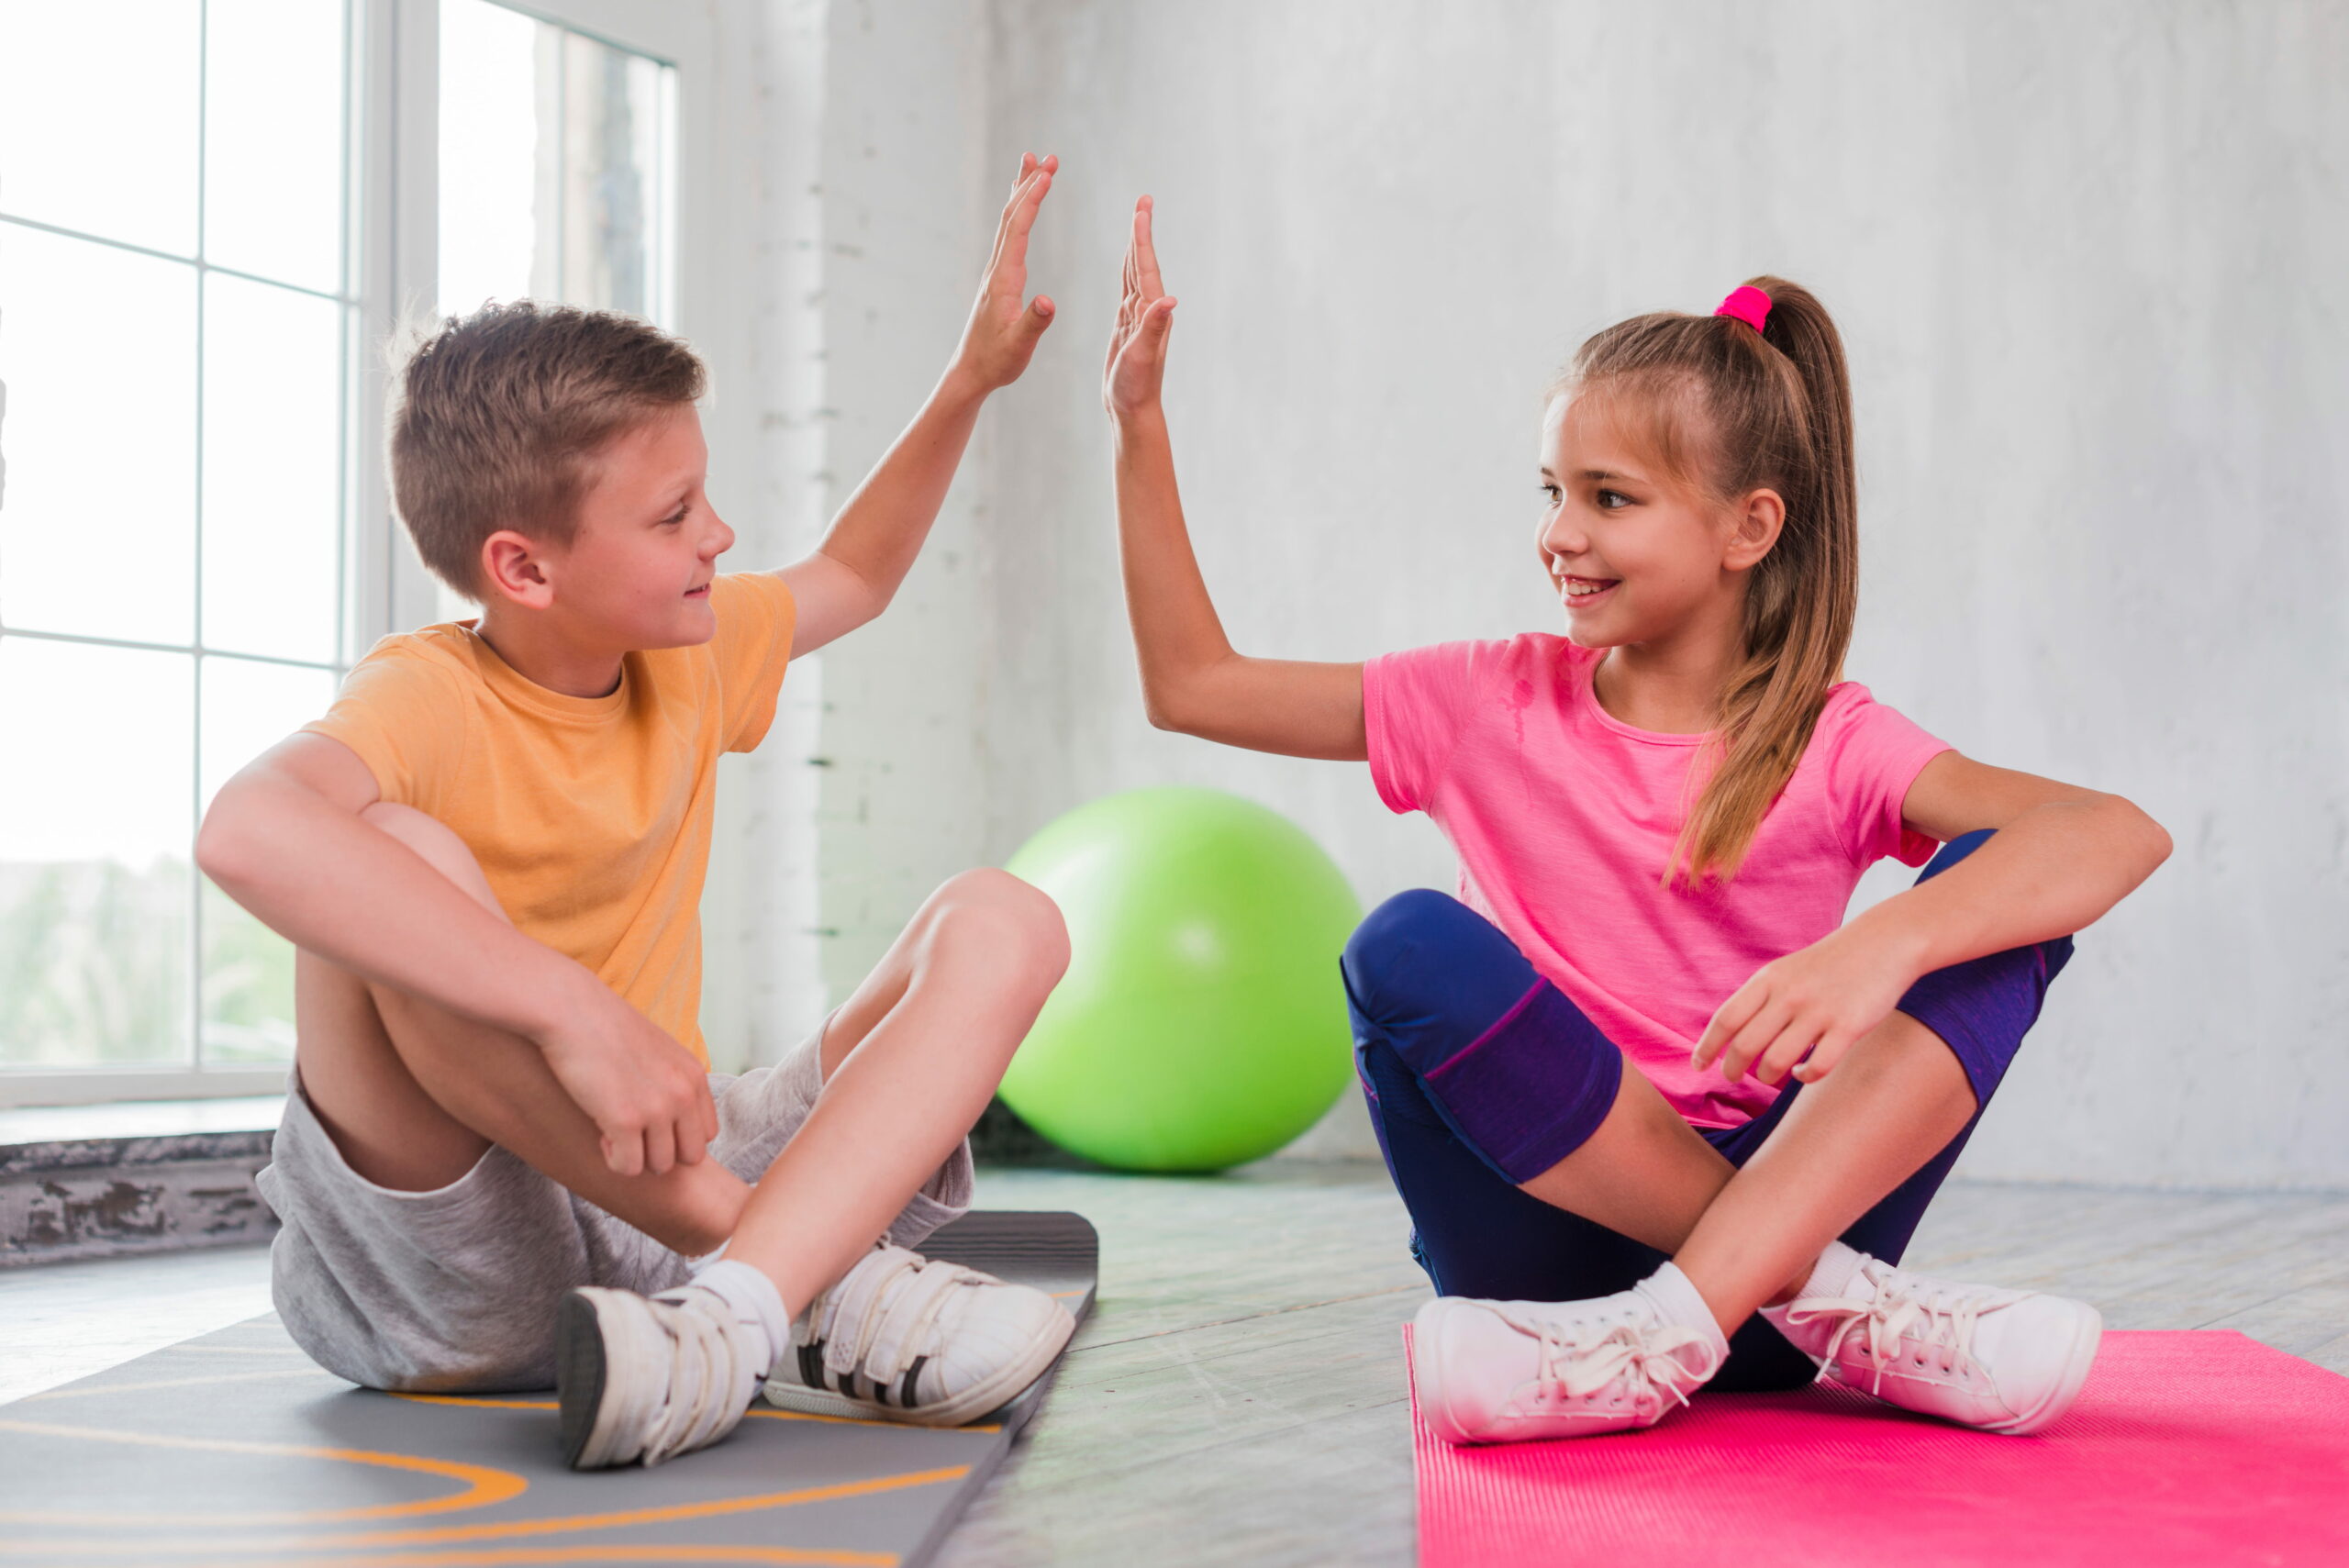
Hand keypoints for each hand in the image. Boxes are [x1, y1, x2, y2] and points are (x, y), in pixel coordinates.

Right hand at [536, 981, 719, 1176]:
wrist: (570, 1009)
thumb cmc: (604, 1028)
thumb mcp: (656, 1051)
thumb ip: (671, 1082)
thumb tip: (669, 1121)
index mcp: (694, 1075)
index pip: (706, 1133)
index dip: (677, 1137)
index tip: (650, 1124)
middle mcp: (684, 1093)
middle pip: (690, 1156)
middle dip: (661, 1153)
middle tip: (632, 1135)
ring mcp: (658, 1108)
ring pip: (659, 1166)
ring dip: (634, 1156)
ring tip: (612, 1129)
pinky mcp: (626, 1120)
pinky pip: (628, 1167)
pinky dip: (613, 1160)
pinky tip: (600, 1134)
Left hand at [951, 153, 1057, 391]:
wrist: (972, 372)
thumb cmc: (997, 361)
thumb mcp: (1020, 345)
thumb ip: (1034, 323)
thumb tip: (1048, 301)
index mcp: (1004, 279)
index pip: (1018, 230)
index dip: (1033, 200)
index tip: (1048, 174)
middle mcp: (996, 269)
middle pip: (1011, 216)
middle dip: (1030, 184)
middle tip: (1049, 157)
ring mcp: (996, 272)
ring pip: (1007, 222)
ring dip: (1021, 192)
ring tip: (1032, 164)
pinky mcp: (998, 279)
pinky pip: (1009, 236)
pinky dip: (1018, 213)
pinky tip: (1023, 209)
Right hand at [1104, 195, 1175, 418]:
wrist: (1133, 410)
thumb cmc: (1136, 387)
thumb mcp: (1143, 356)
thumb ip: (1154, 327)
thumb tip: (1170, 300)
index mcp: (1152, 312)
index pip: (1146, 267)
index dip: (1142, 236)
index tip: (1141, 207)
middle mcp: (1149, 310)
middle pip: (1143, 262)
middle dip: (1141, 231)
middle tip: (1143, 201)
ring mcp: (1139, 317)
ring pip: (1135, 273)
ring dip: (1135, 247)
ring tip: (1136, 221)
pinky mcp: (1128, 327)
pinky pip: (1127, 289)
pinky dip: (1126, 271)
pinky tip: (1126, 264)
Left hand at [1692, 920, 1925, 1087]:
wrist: (1882, 942)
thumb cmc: (1829, 963)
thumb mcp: (1786, 970)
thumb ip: (1760, 997)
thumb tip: (1730, 1034)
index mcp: (1769, 979)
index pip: (1726, 1019)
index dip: (1707, 1046)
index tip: (1698, 1065)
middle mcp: (1789, 995)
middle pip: (1745, 1045)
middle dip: (1733, 1069)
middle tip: (1733, 1078)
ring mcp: (1819, 1011)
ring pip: (1776, 1061)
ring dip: (1766, 1076)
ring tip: (1768, 1076)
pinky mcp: (1849, 1027)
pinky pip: (1817, 1067)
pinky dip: (1803, 1078)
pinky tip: (1803, 1073)